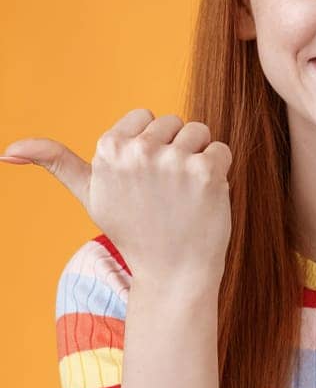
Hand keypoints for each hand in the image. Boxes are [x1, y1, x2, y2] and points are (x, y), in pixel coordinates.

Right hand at [3, 108, 233, 295]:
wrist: (172, 271)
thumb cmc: (133, 229)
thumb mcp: (89, 194)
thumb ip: (56, 163)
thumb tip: (6, 150)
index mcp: (107, 149)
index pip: (145, 116)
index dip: (150, 144)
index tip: (144, 176)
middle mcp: (137, 150)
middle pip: (174, 122)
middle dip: (176, 149)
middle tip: (165, 190)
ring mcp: (172, 160)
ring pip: (200, 132)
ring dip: (199, 158)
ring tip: (184, 191)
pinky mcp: (205, 170)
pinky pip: (221, 149)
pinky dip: (220, 170)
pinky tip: (204, 196)